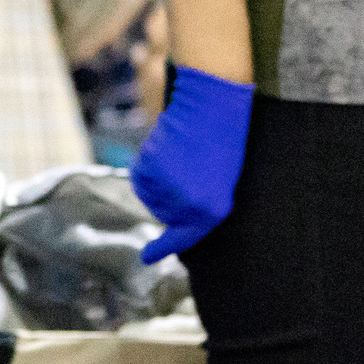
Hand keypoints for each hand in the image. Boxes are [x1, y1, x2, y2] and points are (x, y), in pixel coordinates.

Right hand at [128, 64, 254, 260]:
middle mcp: (189, 206)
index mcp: (213, 210)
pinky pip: (140, 180)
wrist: (211, 106)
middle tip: (186, 170)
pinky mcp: (150, 170)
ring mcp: (168, 189)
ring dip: (159, 182)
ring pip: (151, 197)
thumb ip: (202, 207)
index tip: (146, 257)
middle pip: (166, 215)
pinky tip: (162, 153)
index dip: (163, 248)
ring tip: (178, 157)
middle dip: (170, 200)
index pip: (184, 238)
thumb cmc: (222, 141)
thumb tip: (173, 222)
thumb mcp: (221, 182)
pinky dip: (147, 170)